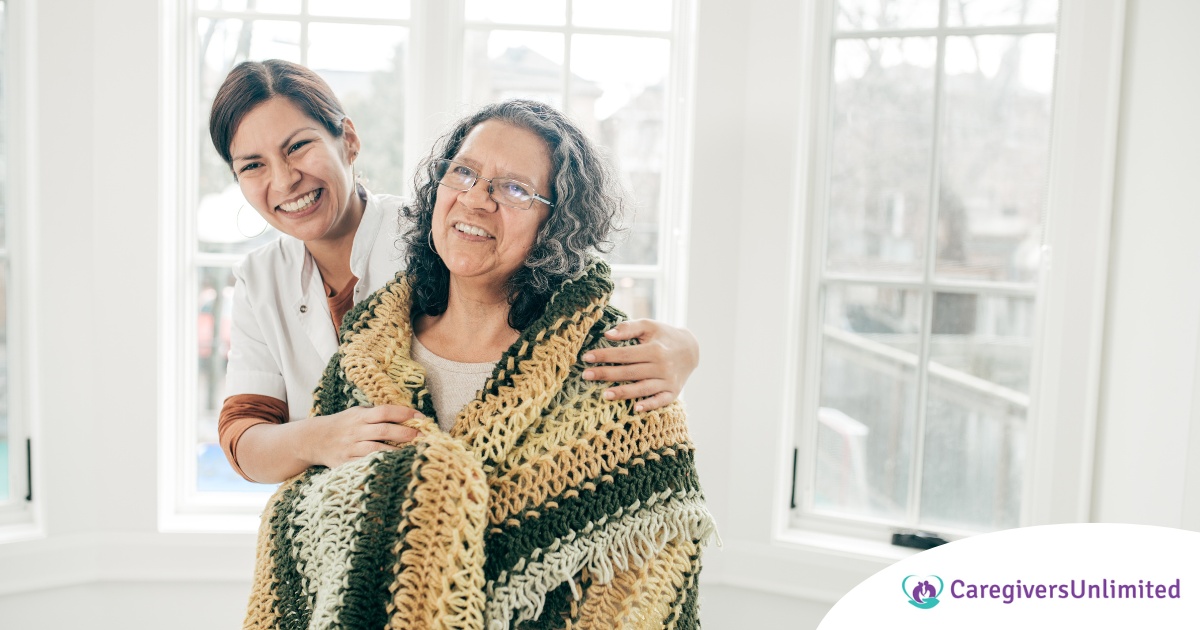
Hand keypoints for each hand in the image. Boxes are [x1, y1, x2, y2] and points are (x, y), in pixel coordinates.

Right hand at [302, 405, 422, 467]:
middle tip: (424, 437)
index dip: (404, 413)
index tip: (421, 417)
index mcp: (360, 416)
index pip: (385, 411)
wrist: (312, 440)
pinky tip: (394, 467)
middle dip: (406, 433)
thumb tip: (406, 413)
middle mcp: (356, 431)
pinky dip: (381, 465)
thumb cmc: (342, 425)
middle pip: (384, 430)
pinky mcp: (345, 463)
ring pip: (377, 449)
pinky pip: (366, 465)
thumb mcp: (356, 413)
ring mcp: (350, 448)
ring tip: (414, 453)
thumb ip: (376, 414)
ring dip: (397, 452)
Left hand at [581, 319, 699, 411]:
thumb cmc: (663, 335)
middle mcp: (662, 366)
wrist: (690, 349)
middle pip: (630, 372)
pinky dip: (650, 404)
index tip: (587, 357)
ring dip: (624, 392)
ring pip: (643, 388)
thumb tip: (607, 334)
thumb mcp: (649, 325)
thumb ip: (628, 328)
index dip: (605, 356)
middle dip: (606, 374)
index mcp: (655, 349)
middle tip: (586, 375)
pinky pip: (660, 401)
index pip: (624, 354)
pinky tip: (636, 408)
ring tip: (604, 394)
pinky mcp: (673, 392)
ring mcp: (668, 381)